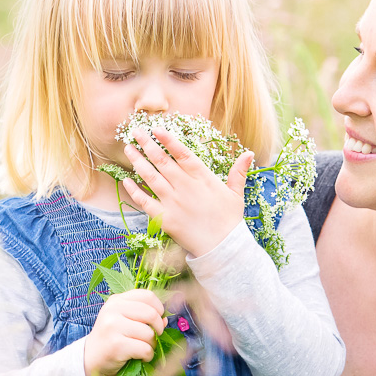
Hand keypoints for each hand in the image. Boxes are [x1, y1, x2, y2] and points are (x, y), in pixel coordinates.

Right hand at [85, 289, 166, 375]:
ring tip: (144, 348)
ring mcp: (113, 326)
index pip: (147, 296)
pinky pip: (145, 349)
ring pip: (149, 333)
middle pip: (151, 314)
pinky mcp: (116, 345)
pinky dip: (148, 356)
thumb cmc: (111, 339)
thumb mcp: (123, 320)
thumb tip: (165, 319)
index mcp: (116, 301)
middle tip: (155, 336)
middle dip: (159, 328)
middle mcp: (113, 310)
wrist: (90, 359)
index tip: (158, 319)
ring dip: (152, 344)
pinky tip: (141, 357)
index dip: (159, 308)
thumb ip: (143, 316)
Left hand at [121, 125, 250, 257]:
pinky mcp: (164, 218)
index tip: (156, 128)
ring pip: (150, 177)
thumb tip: (250, 153)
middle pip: (161, 161)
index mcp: (202, 178)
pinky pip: (144, 201)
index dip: (168, 139)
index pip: (182, 153)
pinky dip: (134, 190)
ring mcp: (173, 202)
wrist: (222, 248)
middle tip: (135, 131)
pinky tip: (125, 180)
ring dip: (137, 161)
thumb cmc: (230, 220)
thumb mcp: (236, 193)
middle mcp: (185, 187)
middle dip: (146, 144)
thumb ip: (238, 172)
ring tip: (128, 148)